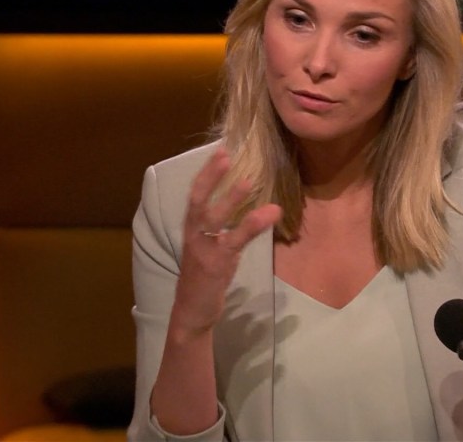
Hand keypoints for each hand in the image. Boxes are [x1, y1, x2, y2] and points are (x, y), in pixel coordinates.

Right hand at [170, 148, 280, 337]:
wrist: (192, 312)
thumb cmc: (203, 277)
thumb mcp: (207, 248)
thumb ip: (218, 228)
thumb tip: (237, 204)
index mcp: (191, 229)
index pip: (195, 195)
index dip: (207, 173)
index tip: (220, 151)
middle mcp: (194, 235)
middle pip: (198, 200)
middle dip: (210, 176)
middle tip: (225, 154)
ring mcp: (204, 249)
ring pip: (215, 218)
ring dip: (232, 198)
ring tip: (250, 179)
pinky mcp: (218, 264)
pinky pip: (236, 240)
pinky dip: (253, 224)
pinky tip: (271, 212)